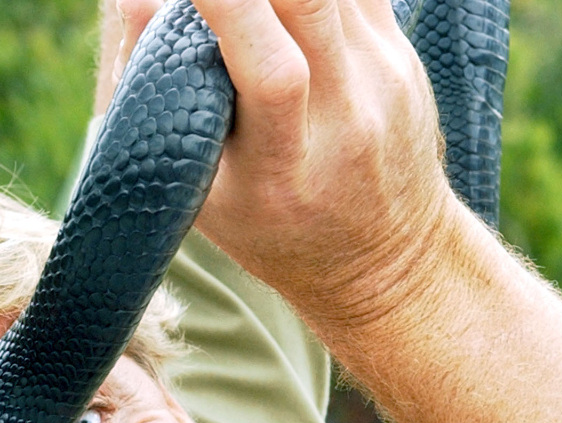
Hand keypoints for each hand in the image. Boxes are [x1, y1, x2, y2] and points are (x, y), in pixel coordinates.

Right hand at [106, 0, 477, 330]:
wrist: (383, 258)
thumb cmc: (271, 230)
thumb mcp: (202, 193)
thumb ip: (159, 101)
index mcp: (284, 167)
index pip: (269, 71)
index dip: (226, 8)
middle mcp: (345, 117)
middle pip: (310, 4)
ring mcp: (384, 77)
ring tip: (242, 13)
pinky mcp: (402, 49)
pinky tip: (279, 13)